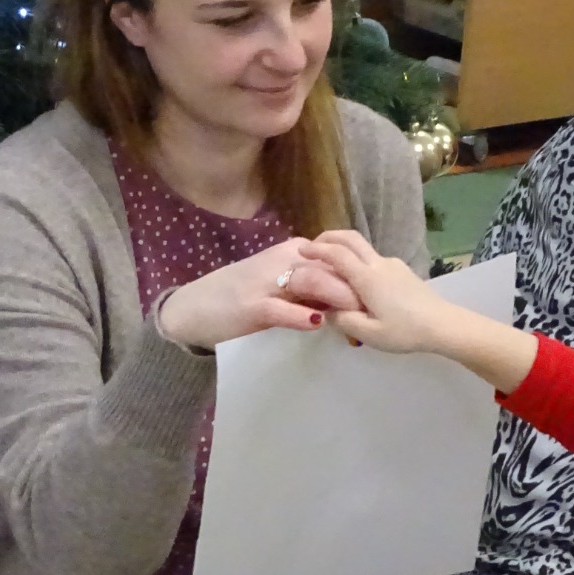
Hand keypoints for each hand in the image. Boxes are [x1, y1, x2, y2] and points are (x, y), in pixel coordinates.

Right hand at [155, 236, 363, 351]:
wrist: (194, 309)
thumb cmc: (239, 297)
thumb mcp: (280, 285)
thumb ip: (311, 286)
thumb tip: (347, 297)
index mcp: (292, 252)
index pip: (338, 259)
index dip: (361, 278)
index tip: (380, 300)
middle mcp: (283, 260)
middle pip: (332, 267)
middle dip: (357, 289)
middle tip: (378, 313)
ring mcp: (266, 282)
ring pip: (312, 281)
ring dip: (337, 299)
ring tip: (356, 318)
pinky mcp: (251, 304)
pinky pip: (281, 307)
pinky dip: (300, 315)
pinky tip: (316, 322)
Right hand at [300, 230, 449, 354]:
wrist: (443, 325)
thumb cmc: (405, 331)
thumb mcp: (369, 334)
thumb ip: (343, 320)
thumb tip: (326, 311)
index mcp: (368, 278)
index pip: (337, 254)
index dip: (317, 250)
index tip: (301, 251)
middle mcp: (379, 264)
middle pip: (351, 239)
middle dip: (329, 237)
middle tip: (313, 245)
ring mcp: (393, 265)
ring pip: (363, 248)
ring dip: (344, 248)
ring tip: (331, 264)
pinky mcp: (402, 271)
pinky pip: (374, 260)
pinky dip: (358, 260)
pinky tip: (356, 280)